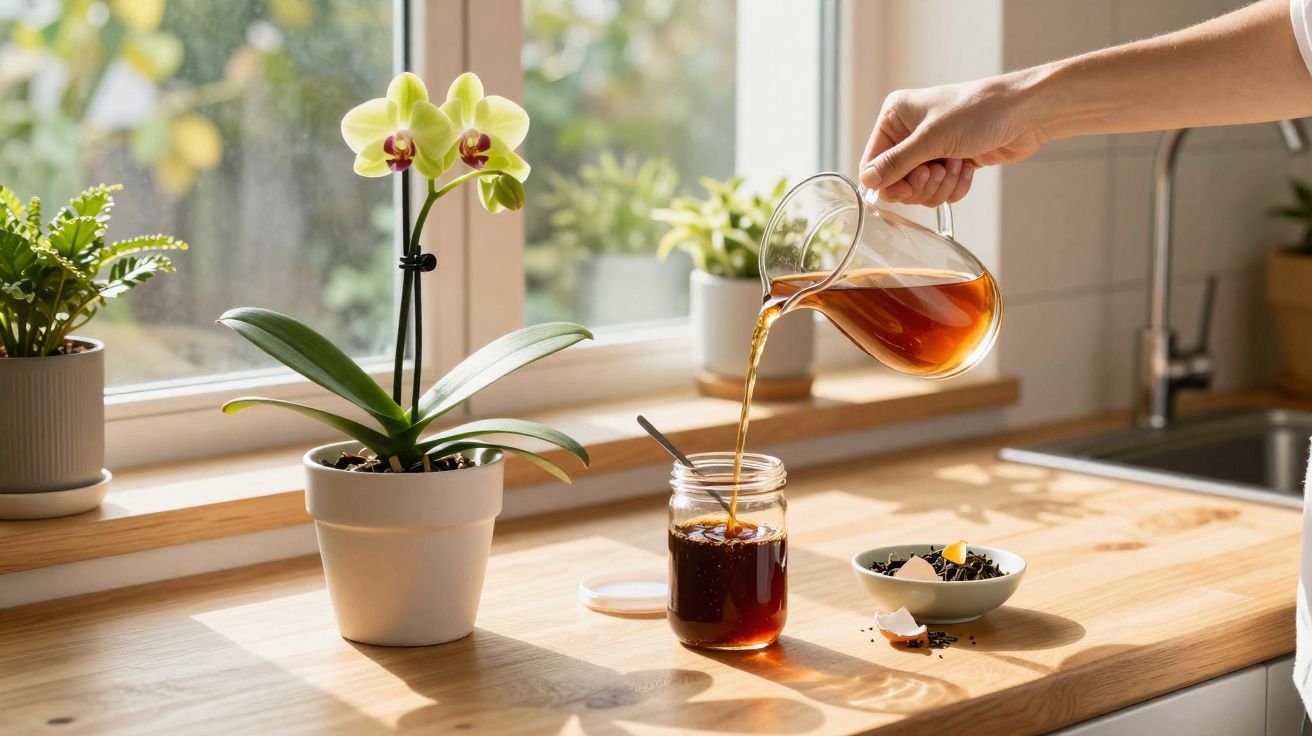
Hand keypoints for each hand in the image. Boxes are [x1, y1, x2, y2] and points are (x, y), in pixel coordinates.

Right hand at [859, 73, 1046, 205]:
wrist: (1025, 113)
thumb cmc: (979, 112)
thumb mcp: (931, 138)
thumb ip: (896, 163)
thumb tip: (867, 182)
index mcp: (895, 117)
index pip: (873, 162)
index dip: (889, 182)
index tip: (909, 187)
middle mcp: (909, 133)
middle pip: (896, 181)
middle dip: (921, 183)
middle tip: (938, 172)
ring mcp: (931, 148)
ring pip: (920, 190)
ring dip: (941, 185)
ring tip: (958, 164)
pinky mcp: (950, 162)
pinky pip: (940, 190)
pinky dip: (955, 186)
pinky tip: (968, 166)